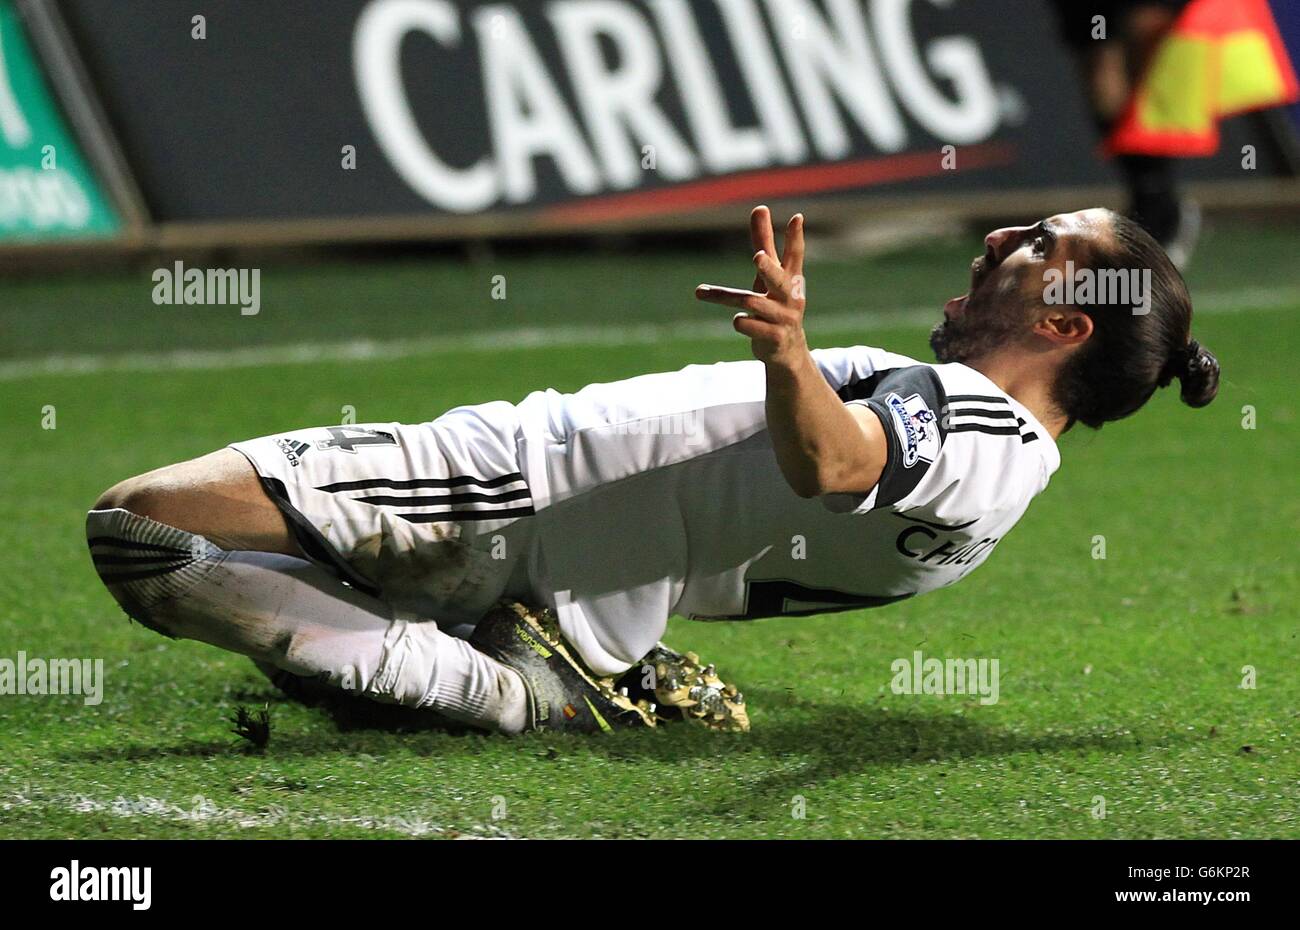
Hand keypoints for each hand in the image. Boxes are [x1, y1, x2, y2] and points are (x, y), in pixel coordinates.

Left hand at [695, 206, 806, 364]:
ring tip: (702, 292)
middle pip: (777, 279)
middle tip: (756, 257)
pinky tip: (738, 322)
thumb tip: (760, 207)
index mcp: (791, 279)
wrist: (787, 352)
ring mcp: (784, 319)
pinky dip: (738, 322)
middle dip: (766, 269)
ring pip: (750, 303)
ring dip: (725, 297)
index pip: (794, 255)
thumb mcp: (769, 274)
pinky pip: (747, 325)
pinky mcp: (774, 338)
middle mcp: (790, 297)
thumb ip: (764, 242)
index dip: (795, 238)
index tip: (796, 217)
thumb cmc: (776, 303)